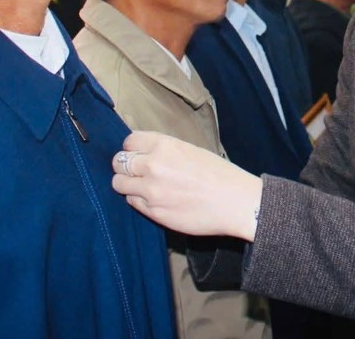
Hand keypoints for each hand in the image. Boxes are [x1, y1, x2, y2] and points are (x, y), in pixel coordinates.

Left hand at [112, 132, 263, 240]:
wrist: (235, 202)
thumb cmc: (219, 174)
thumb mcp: (191, 150)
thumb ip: (164, 150)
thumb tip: (145, 153)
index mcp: (164, 145)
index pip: (129, 142)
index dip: (132, 149)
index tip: (138, 154)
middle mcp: (153, 165)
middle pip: (118, 162)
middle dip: (124, 167)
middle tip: (136, 172)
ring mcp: (150, 190)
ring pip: (119, 184)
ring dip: (127, 185)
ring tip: (143, 187)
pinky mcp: (153, 211)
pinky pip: (132, 202)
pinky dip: (138, 200)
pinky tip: (154, 200)